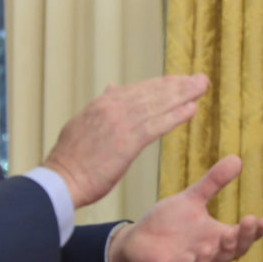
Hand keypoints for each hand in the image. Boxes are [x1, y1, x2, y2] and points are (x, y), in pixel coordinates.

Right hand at [44, 74, 208, 208]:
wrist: (61, 181)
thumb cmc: (73, 161)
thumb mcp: (83, 125)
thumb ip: (101, 107)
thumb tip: (112, 87)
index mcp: (101, 105)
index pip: (137, 90)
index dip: (162, 85)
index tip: (181, 80)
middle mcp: (110, 109)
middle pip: (151, 93)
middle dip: (178, 85)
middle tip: (201, 79)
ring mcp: (118, 124)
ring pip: (156, 105)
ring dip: (182, 96)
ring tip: (201, 88)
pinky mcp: (125, 142)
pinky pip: (155, 126)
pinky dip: (174, 116)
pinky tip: (191, 110)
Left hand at [106, 155, 262, 261]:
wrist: (136, 240)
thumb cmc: (167, 222)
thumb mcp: (192, 199)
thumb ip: (213, 183)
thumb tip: (237, 158)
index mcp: (219, 236)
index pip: (244, 235)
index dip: (257, 230)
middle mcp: (212, 252)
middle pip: (236, 250)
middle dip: (244, 237)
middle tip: (250, 221)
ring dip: (225, 252)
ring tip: (229, 237)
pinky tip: (203, 251)